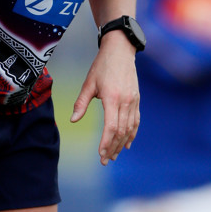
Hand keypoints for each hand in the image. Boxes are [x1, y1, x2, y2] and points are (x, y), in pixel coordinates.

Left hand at [70, 30, 139, 165]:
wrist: (120, 51)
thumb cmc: (102, 66)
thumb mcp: (89, 82)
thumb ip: (81, 102)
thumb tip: (73, 120)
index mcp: (112, 98)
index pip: (110, 127)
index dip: (106, 143)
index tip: (100, 155)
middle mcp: (125, 101)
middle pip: (121, 132)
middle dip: (113, 148)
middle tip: (105, 161)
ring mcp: (133, 101)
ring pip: (129, 129)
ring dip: (122, 144)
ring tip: (114, 155)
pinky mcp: (137, 100)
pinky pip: (136, 121)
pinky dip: (132, 134)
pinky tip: (127, 144)